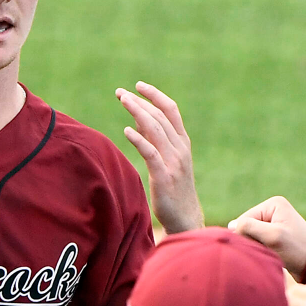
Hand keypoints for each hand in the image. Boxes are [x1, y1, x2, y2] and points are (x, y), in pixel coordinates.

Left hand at [117, 81, 203, 234]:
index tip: (138, 86)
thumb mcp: (167, 160)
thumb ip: (155, 139)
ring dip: (138, 113)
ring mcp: (174, 162)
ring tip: (123, 101)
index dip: (155, 95)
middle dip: (140, 102)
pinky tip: (127, 131)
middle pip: (160, 117)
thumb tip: (138, 118)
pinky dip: (139, 139)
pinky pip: (151, 153)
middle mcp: (180, 149)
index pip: (171, 111)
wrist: (185, 218)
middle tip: (120, 93)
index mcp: (183, 143)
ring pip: (156, 130)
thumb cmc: (174, 189)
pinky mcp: (164, 177)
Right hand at [228, 196, 305, 278]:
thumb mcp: (272, 236)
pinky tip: (272, 255)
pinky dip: (261, 249)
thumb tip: (230, 226)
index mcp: (274, 204)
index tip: (265, 245)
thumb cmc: (296, 250)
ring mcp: (275, 221)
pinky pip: (259, 241)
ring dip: (257, 246)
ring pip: (252, 235)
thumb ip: (249, 227)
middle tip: (268, 250)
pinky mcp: (276, 234)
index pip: (244, 219)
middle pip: (247, 226)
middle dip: (253, 240)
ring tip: (271, 253)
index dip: (248, 235)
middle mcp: (274, 209)